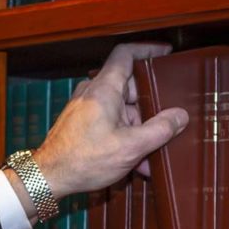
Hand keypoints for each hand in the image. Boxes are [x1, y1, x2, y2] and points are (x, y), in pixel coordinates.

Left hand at [30, 42, 188, 200]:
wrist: (47, 178)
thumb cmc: (83, 161)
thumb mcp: (130, 147)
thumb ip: (160, 129)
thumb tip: (180, 116)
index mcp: (104, 89)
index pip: (126, 54)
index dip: (148, 50)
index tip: (166, 54)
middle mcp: (92, 93)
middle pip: (129, 87)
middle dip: (149, 108)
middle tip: (166, 125)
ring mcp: (85, 108)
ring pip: (120, 110)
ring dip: (137, 130)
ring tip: (149, 155)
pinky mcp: (80, 124)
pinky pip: (108, 122)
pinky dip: (123, 136)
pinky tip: (134, 162)